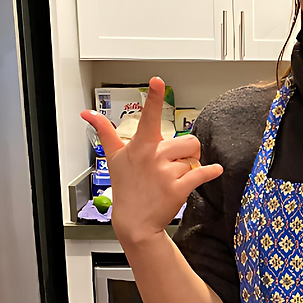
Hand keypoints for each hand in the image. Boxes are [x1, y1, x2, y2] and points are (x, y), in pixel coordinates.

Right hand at [81, 77, 222, 245]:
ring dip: (191, 166)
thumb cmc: (126, 188)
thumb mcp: (114, 158)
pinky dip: (211, 171)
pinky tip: (214, 170)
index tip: (157, 80)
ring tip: (176, 176)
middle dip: (187, 152)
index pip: (148, 116)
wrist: (135, 222)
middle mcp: (153, 156)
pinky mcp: (178, 187)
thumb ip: (105, 132)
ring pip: (193, 158)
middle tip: (175, 163)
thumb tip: (87, 114)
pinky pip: (202, 172)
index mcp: (140, 146)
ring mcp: (165, 172)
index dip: (153, 97)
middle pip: (188, 141)